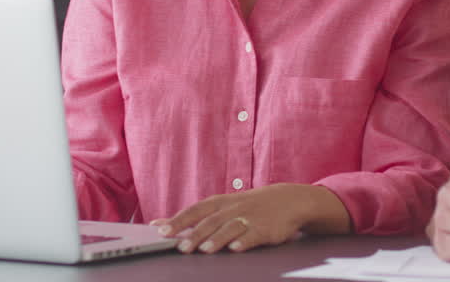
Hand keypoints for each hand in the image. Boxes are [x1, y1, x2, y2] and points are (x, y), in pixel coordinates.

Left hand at [150, 183, 347, 253]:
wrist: (288, 200)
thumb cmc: (249, 205)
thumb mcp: (225, 205)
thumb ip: (197, 216)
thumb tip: (162, 224)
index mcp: (220, 203)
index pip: (195, 210)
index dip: (178, 220)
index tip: (160, 231)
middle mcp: (233, 209)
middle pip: (210, 221)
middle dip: (195, 234)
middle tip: (180, 247)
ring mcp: (249, 218)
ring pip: (230, 228)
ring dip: (217, 239)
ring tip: (205, 250)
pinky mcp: (265, 229)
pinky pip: (253, 235)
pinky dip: (245, 241)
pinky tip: (236, 249)